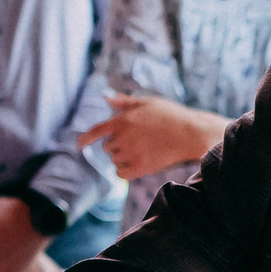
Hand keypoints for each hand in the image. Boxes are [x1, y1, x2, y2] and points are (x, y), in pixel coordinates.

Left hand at [78, 93, 225, 180]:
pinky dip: (125, 171)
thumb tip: (105, 98)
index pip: (96, 131)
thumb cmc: (171, 115)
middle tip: (135, 141)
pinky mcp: (141, 167)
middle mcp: (124, 137)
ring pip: (115, 161)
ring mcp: (132, 153)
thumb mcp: (147, 102)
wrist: (191, 134)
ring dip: (122, 158)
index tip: (79, 145)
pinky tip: (136, 165)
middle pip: (107, 148)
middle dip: (116, 145)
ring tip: (141, 150)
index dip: (85, 139)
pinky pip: (121, 174)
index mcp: (123, 120)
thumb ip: (124, 102)